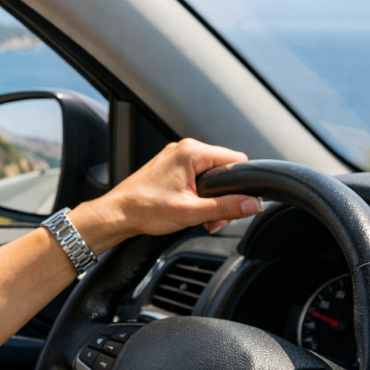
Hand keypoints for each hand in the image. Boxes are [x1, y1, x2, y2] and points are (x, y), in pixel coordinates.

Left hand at [76, 139, 261, 245]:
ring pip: (209, 177)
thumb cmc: (144, 209)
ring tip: (201, 219)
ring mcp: (175, 158)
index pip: (236, 159)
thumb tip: (253, 204)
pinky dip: (198, 196)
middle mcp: (184, 150)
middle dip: (224, 197)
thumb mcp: (192, 212)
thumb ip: (226, 207)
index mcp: (191, 152)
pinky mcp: (170, 169)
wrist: (117, 214)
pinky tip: (191, 212)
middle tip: (214, 219)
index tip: (238, 204)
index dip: (241, 183)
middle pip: (223, 170)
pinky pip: (195, 179)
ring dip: (210, 200)